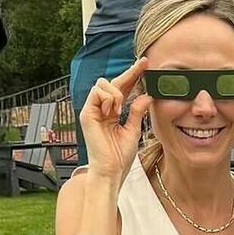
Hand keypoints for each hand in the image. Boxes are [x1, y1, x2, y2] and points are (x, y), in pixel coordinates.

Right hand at [80, 59, 150, 181]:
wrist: (111, 170)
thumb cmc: (120, 155)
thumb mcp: (133, 129)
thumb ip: (137, 112)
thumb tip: (146, 95)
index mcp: (113, 112)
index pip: (123, 89)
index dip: (133, 76)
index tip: (146, 65)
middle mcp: (101, 109)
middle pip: (113, 81)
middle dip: (129, 72)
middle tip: (143, 64)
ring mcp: (93, 110)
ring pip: (103, 83)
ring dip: (116, 93)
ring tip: (120, 110)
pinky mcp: (87, 114)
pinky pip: (96, 93)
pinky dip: (108, 98)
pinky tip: (113, 111)